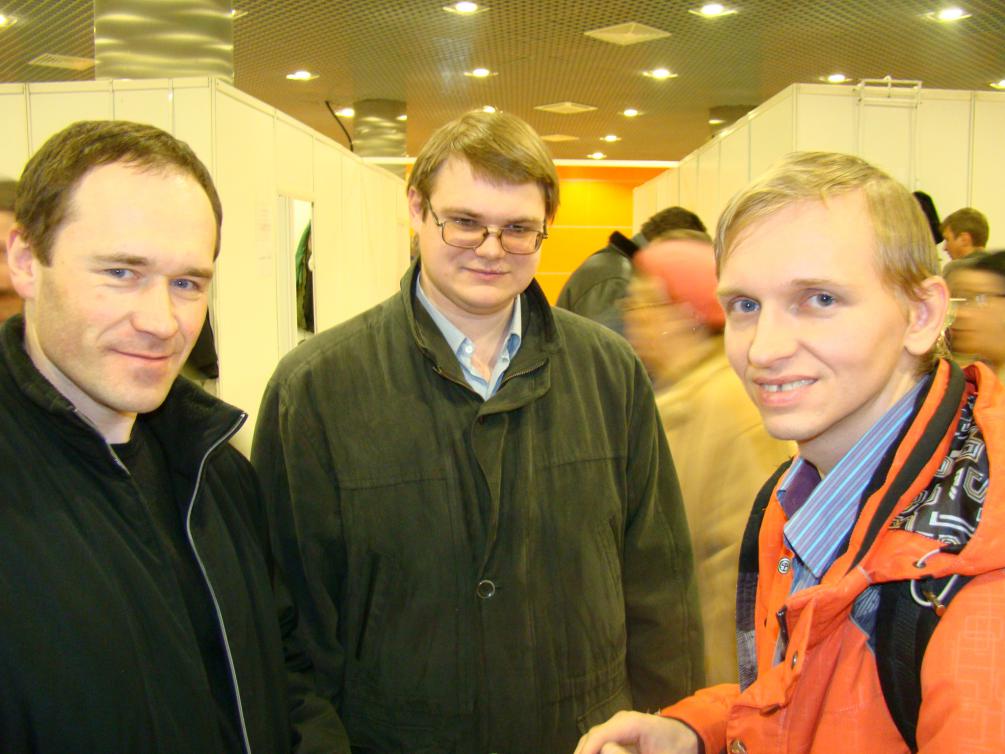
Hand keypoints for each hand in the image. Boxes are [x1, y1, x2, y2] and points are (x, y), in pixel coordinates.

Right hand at [574, 711, 699, 753]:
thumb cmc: (677, 749)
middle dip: (583, 752)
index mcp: (631, 723)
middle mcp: (621, 721)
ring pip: (593, 740)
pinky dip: (594, 751)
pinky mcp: (620, 734)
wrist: (689, 738)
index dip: (586, 751)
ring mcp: (619, 726)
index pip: (598, 736)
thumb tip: (605, 749)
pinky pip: (601, 743)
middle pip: (592, 738)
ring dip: (588, 751)